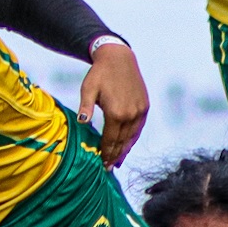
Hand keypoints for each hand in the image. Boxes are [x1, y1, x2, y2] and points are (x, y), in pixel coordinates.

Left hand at [80, 43, 147, 166]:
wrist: (118, 58)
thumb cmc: (99, 74)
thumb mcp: (88, 89)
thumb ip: (85, 107)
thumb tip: (82, 123)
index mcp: (116, 113)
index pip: (110, 139)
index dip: (105, 153)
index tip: (102, 164)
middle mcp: (131, 114)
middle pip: (122, 141)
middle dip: (115, 156)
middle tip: (109, 168)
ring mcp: (140, 111)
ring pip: (132, 136)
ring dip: (125, 149)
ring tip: (118, 161)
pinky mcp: (145, 106)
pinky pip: (139, 128)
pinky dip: (133, 138)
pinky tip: (128, 144)